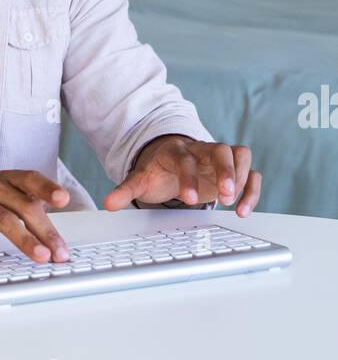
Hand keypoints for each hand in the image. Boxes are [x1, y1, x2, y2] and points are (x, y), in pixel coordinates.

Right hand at [0, 169, 71, 260]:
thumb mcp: (2, 194)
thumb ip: (27, 207)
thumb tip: (55, 235)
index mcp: (6, 179)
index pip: (30, 180)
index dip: (47, 188)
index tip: (63, 199)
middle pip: (23, 206)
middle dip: (45, 231)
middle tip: (59, 252)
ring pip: (2, 219)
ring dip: (24, 239)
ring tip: (39, 255)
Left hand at [103, 135, 261, 216]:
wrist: (171, 160)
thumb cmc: (158, 171)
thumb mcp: (141, 180)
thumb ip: (125, 190)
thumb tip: (108, 204)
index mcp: (177, 151)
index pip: (185, 159)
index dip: (188, 178)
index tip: (189, 200)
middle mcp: (202, 150)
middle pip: (221, 150)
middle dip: (226, 172)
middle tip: (224, 196)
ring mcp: (220, 157)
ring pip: (241, 155)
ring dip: (242, 179)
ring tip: (234, 206)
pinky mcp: (234, 169)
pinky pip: (252, 172)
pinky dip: (252, 189)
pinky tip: (243, 210)